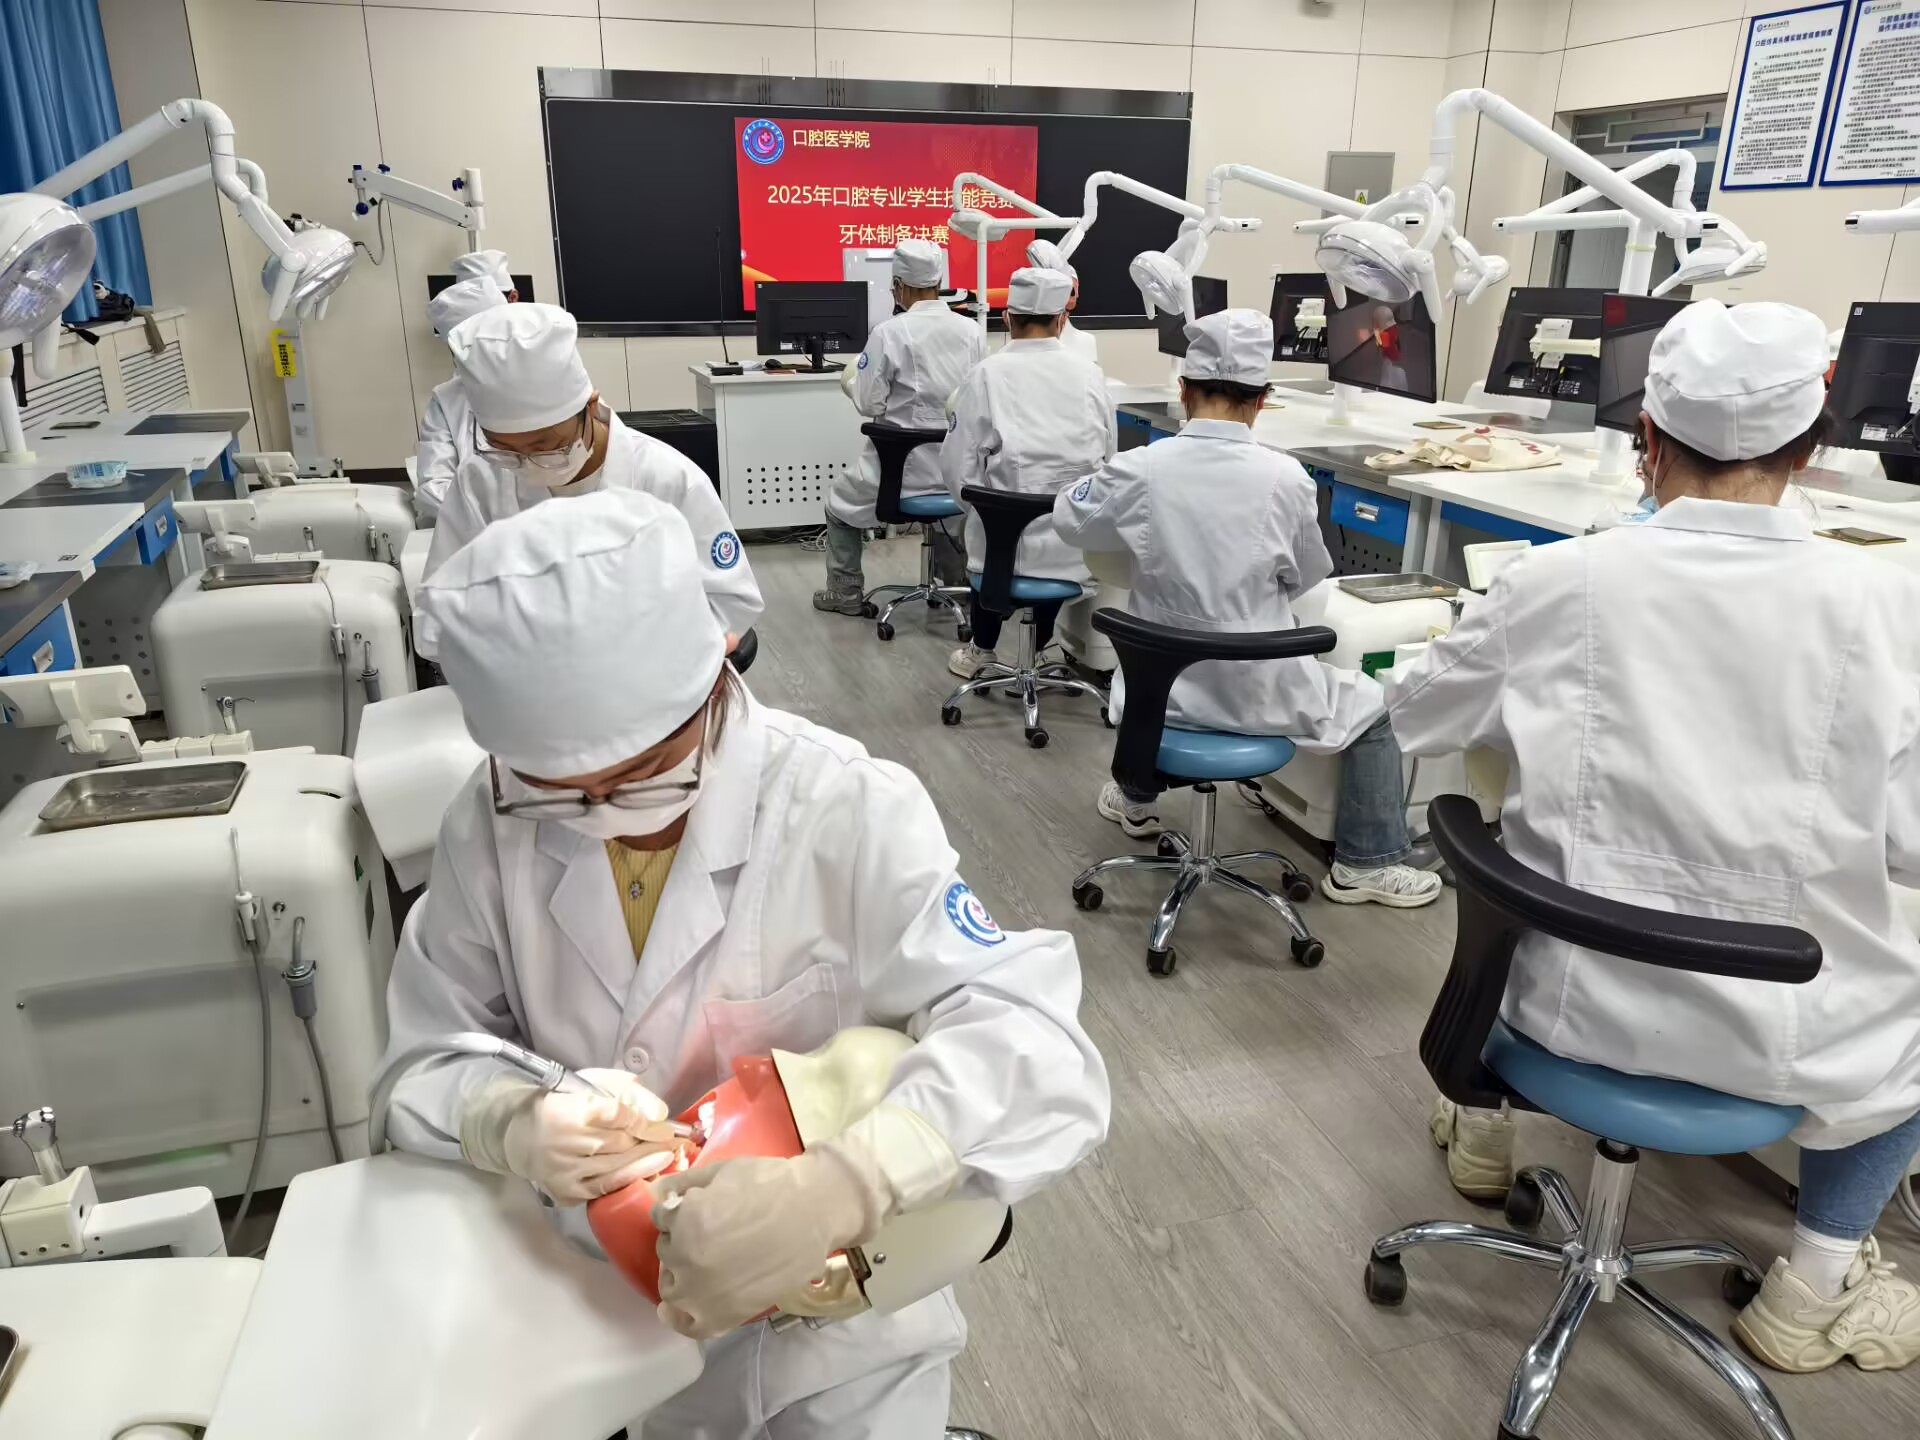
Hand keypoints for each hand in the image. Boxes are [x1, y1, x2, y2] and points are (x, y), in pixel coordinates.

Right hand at [461, 1068, 674, 1205]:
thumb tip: (659, 1111)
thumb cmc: (561, 1104)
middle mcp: (566, 1142)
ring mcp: (565, 1171)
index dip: (645, 1122)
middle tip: (676, 1140)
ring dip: (648, 1162)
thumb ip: (625, 1090)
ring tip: (671, 1155)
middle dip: (652, 1142)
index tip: (667, 1125)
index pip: (616, 1116)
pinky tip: (649, 1171)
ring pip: (616, 1168)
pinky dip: (630, 1179)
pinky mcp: (565, 1191)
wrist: (518, 1135)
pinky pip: (605, 1188)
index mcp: (570, 1110)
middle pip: (620, 1144)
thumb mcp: (589, 1084)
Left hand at [650, 1144, 884, 1338]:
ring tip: (705, 1263)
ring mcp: (705, 1291)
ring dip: (681, 1273)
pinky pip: (690, 1325)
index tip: (699, 1209)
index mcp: (685, 1220)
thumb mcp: (721, 1171)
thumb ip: (683, 1184)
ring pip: (672, 1286)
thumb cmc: (772, 1183)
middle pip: (666, 1252)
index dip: (679, 1212)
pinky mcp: (725, 1314)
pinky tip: (674, 1310)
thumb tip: (657, 1195)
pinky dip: (679, 1319)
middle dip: (680, 1240)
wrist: (816, 1212)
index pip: (662, 1219)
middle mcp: (688, 1258)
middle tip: (710, 1233)